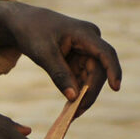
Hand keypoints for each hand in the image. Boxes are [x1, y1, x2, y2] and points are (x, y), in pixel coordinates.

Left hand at [0, 0, 121, 116]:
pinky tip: (70, 107)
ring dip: (84, 95)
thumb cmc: (33, 33)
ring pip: (92, 77)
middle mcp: (90, 41)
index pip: (105, 53)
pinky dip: (77, 91)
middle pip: (98, 70)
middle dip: (90, 92)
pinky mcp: (79, 59)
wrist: (23, 23)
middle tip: (76, 114)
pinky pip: (83, 78)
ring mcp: (86, 51)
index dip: (113, 70)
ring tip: (71, 115)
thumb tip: (73, 98)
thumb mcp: (43, 54)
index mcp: (84, 33)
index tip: (115, 88)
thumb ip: (59, 74)